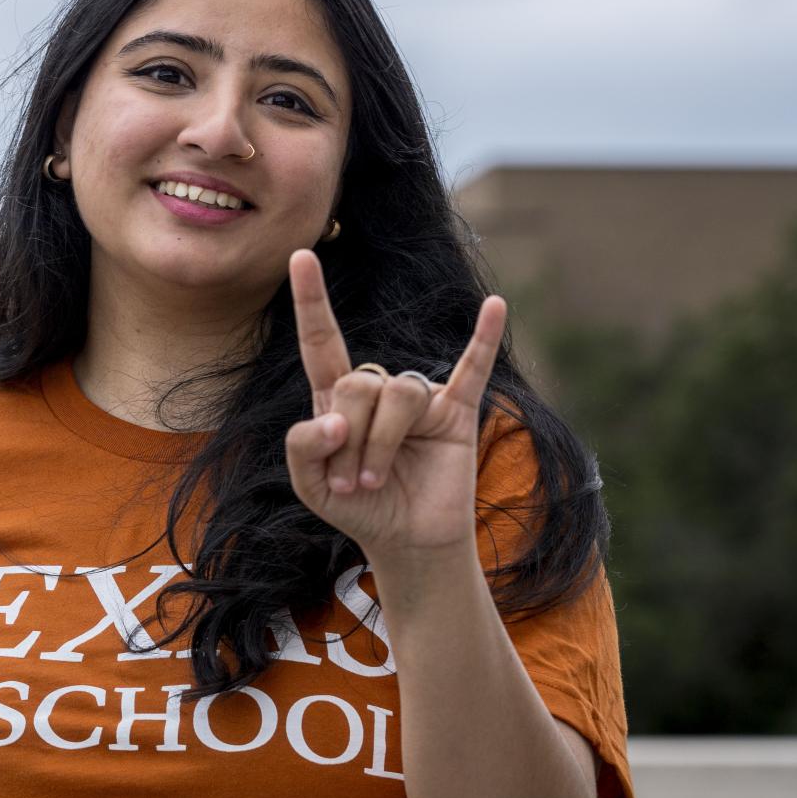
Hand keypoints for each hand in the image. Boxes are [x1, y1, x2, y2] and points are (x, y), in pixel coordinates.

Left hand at [283, 248, 507, 560]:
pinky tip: (496, 307)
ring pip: (398, 394)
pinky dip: (484, 339)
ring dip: (381, 444)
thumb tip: (334, 419)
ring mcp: (419, 398)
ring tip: (376, 480)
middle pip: (358, 383)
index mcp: (337, 397)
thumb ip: (302, 446)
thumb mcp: (309, 484)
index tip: (301, 255)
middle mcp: (378, 389)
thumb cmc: (356, 508)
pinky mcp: (456, 412)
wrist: (405, 542)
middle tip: (352, 480)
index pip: (321, 341)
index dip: (312, 300)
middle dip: (349, 438)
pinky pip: (474, 368)